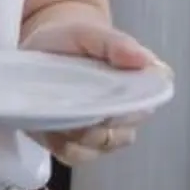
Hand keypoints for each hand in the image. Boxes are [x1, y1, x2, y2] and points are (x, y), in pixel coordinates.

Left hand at [19, 10, 170, 165]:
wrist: (42, 46)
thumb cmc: (71, 39)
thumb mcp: (89, 33)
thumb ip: (115, 44)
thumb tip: (143, 60)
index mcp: (143, 84)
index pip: (146, 105)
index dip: (125, 110)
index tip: (100, 101)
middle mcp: (131, 112)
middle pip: (122, 133)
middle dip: (96, 125)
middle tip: (71, 106)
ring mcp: (106, 131)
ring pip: (100, 146)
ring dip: (78, 136)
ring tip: (57, 115)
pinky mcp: (79, 143)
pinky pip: (76, 156)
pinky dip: (62, 145)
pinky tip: (50, 129)